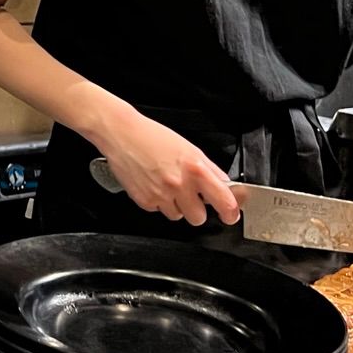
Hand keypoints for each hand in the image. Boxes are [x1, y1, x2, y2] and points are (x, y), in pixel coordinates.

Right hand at [94, 110, 240, 226]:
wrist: (122, 134)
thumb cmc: (153, 137)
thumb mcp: (190, 149)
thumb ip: (210, 170)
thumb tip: (224, 187)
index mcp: (196, 169)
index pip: (224, 201)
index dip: (230, 212)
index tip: (230, 215)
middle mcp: (179, 184)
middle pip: (199, 218)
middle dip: (196, 209)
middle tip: (189, 195)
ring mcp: (160, 195)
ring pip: (177, 216)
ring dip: (175, 206)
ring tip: (166, 186)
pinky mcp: (144, 201)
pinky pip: (158, 210)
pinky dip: (157, 201)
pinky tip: (152, 184)